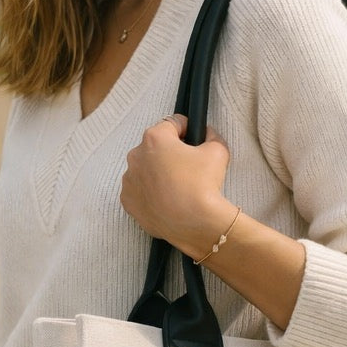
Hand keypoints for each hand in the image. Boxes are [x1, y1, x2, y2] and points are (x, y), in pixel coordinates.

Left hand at [120, 114, 231, 254]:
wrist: (195, 223)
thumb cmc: (203, 185)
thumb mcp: (218, 151)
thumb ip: (211, 136)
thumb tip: (207, 135)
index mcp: (155, 138)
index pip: (172, 123)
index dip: (187, 129)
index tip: (194, 138)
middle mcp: (136, 156)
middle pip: (155, 147)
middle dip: (169, 153)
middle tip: (187, 167)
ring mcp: (129, 180)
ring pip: (145, 169)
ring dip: (157, 172)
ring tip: (176, 187)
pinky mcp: (128, 202)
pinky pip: (139, 191)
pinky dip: (150, 193)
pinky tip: (166, 200)